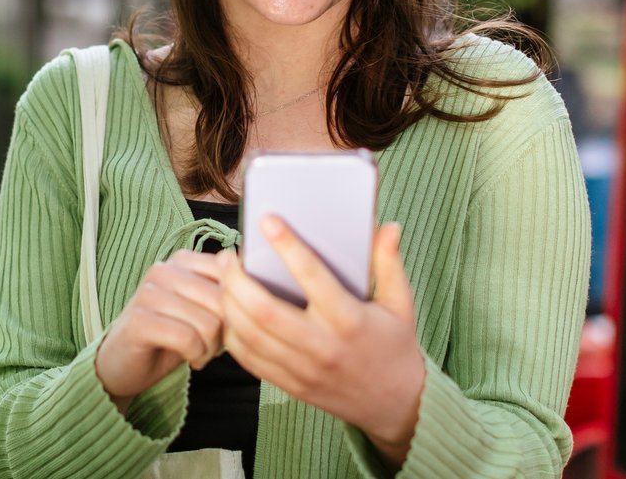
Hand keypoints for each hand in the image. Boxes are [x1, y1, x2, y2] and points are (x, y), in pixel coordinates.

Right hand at [94, 250, 225, 407]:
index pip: (232, 274)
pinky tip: (188, 358)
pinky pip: (188, 339)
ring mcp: (148, 293)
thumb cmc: (170, 336)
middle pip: (224, 301)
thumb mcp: (203, 309)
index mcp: (183, 260)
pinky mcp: (139, 320)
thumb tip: (259, 284)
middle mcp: (164, 269)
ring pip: (208, 322)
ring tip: (199, 352)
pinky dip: (196, 355)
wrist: (123, 365)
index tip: (226, 324)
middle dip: (226, 332)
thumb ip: (225, 293)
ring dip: (211, 348)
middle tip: (212, 345)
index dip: (240, 307)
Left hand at [219, 219, 425, 462]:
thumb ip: (389, 263)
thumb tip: (389, 225)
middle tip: (229, 256)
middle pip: (265, 311)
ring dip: (229, 302)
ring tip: (225, 278)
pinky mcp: (290, 385)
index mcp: (350, 320)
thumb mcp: (400, 304)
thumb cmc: (394, 345)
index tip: (268, 220)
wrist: (394, 404)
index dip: (288, 246)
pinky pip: (249, 359)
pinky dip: (233, 332)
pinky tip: (230, 311)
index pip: (313, 278)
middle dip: (238, 279)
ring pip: (250, 335)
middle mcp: (323, 346)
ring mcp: (303, 369)